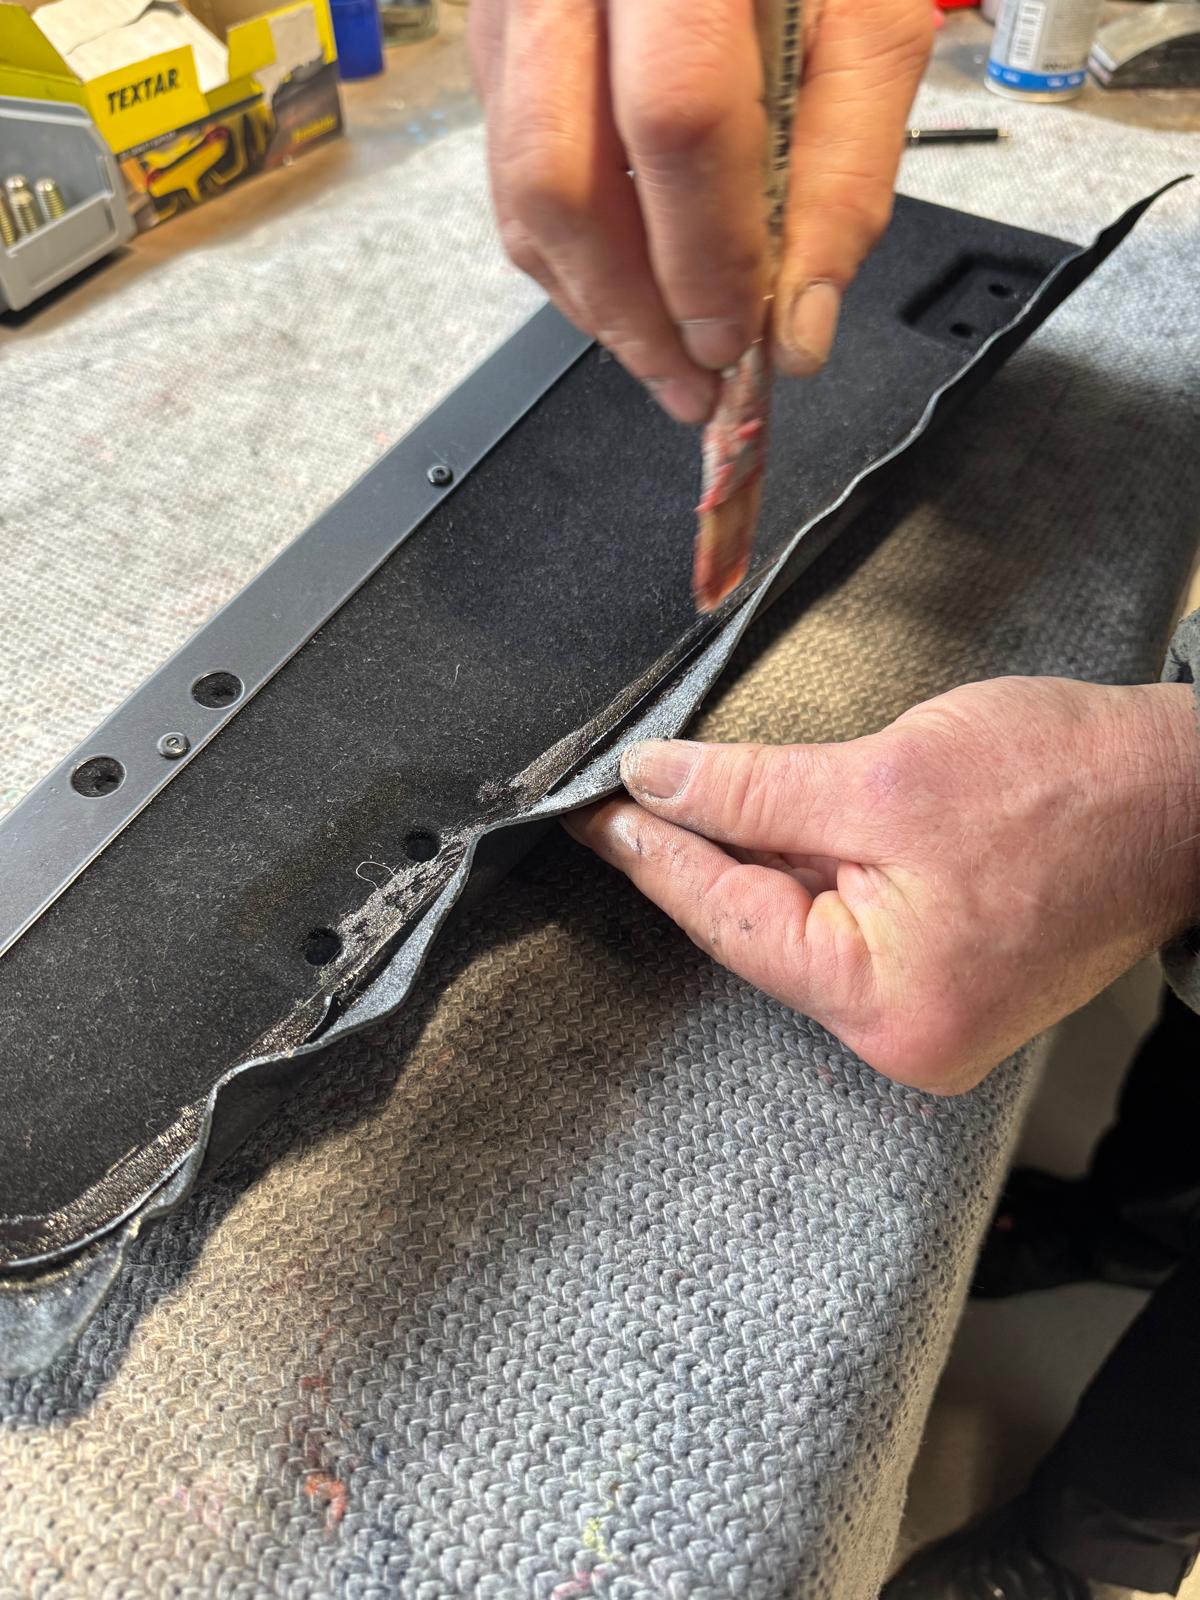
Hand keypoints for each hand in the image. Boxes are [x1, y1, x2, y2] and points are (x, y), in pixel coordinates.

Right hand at [470, 0, 932, 423]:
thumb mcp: (873, 24)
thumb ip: (845, 175)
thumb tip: (796, 330)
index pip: (674, 118)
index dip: (703, 252)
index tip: (735, 340)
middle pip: (562, 175)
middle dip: (630, 310)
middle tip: (691, 379)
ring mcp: (510, 2)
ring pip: (522, 190)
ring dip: (595, 302)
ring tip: (666, 356)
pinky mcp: (493, 40)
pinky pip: (512, 176)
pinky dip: (574, 257)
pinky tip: (632, 289)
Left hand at [566, 678, 1199, 1091]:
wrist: (1187, 794)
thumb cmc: (1065, 784)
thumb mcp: (884, 778)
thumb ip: (753, 793)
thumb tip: (657, 784)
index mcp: (884, 1004)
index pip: (729, 921)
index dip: (653, 857)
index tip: (593, 814)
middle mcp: (901, 1033)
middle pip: (762, 932)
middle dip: (697, 857)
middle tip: (624, 796)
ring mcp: (927, 1012)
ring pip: (803, 924)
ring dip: (755, 856)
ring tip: (688, 795)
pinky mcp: (947, 977)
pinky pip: (850, 922)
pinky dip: (810, 868)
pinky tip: (774, 820)